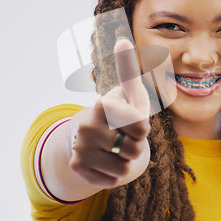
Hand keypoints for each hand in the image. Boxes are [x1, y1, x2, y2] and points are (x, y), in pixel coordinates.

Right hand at [69, 38, 150, 188]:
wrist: (93, 133)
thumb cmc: (120, 111)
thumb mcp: (130, 93)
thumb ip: (129, 69)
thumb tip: (122, 40)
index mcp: (104, 105)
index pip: (142, 127)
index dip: (142, 128)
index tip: (131, 119)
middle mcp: (88, 125)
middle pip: (134, 150)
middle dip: (135, 145)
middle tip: (123, 135)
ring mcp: (81, 147)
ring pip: (124, 168)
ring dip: (125, 161)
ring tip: (115, 147)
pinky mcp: (78, 166)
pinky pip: (111, 180)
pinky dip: (113, 174)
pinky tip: (105, 160)